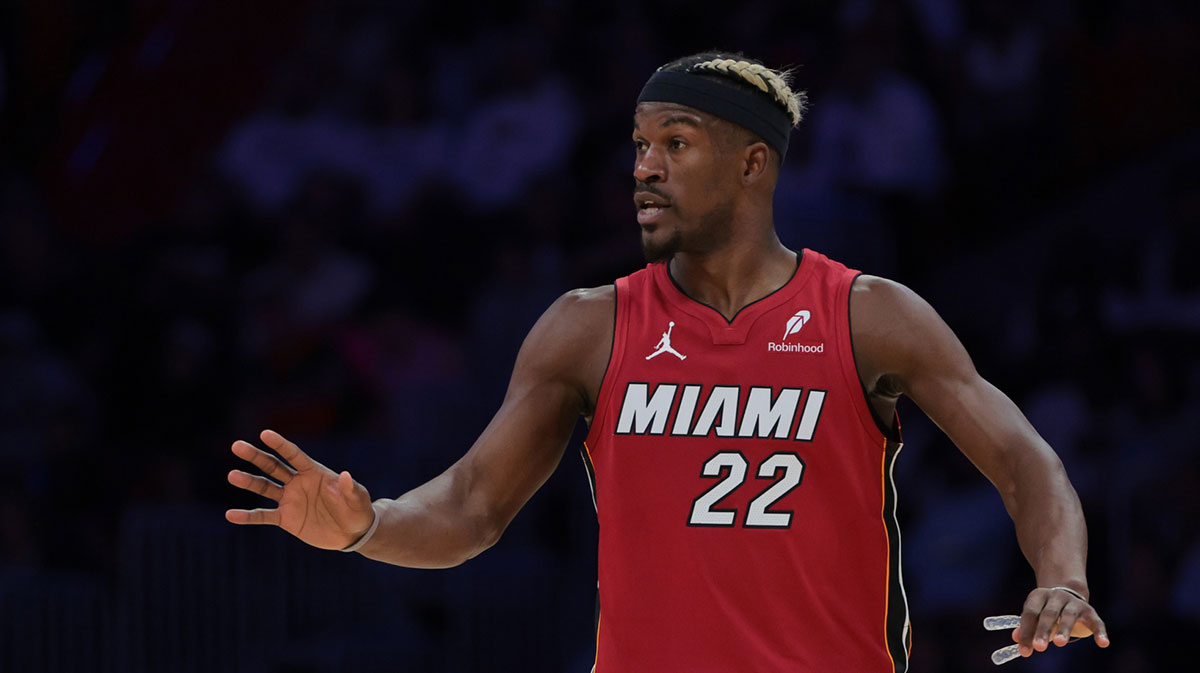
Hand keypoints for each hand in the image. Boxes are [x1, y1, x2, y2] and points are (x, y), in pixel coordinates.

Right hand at [225, 429, 375, 550]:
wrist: (352, 532)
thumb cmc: (357, 510)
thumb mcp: (358, 499)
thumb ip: (351, 488)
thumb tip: (346, 475)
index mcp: (314, 472)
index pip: (294, 455)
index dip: (280, 444)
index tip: (265, 433)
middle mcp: (298, 482)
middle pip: (273, 466)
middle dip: (256, 456)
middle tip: (237, 446)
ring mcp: (290, 500)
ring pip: (265, 488)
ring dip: (249, 482)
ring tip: (232, 475)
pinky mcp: (286, 519)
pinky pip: (263, 516)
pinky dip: (247, 516)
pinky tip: (231, 515)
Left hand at [1012, 586, 1109, 656]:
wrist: (1068, 594)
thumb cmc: (1046, 610)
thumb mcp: (1035, 615)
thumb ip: (1026, 627)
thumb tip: (1016, 639)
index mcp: (1039, 596)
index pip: (1030, 613)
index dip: (1026, 631)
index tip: (1024, 650)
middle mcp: (1056, 596)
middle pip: (1048, 614)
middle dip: (1043, 631)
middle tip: (1039, 647)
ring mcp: (1074, 603)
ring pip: (1069, 616)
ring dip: (1064, 630)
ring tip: (1059, 643)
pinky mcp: (1090, 611)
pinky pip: (1097, 622)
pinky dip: (1100, 632)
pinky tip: (1103, 643)